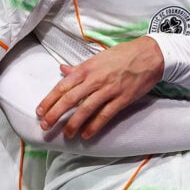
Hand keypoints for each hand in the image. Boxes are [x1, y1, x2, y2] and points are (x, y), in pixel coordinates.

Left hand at [36, 38, 164, 139]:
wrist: (149, 55)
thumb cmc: (123, 55)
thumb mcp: (98, 57)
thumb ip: (79, 67)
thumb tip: (62, 70)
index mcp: (87, 68)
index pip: (62, 86)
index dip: (49, 101)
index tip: (40, 112)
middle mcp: (95, 80)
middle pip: (70, 99)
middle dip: (55, 114)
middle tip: (45, 126)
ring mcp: (109, 90)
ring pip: (85, 109)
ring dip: (73, 124)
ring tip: (66, 134)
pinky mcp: (122, 99)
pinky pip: (105, 115)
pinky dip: (94, 126)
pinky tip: (86, 135)